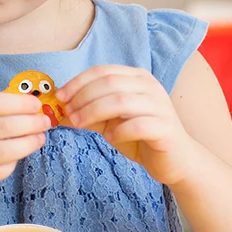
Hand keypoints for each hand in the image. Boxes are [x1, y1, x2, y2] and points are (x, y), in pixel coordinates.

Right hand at [0, 91, 49, 183]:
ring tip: (39, 138)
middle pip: (5, 127)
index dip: (22, 104)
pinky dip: (13, 163)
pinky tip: (19, 154)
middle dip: (32, 123)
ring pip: (5, 152)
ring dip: (28, 144)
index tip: (36, 104)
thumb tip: (27, 105)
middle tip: (45, 121)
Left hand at [57, 65, 193, 184]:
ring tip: (79, 124)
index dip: (78, 82)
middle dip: (83, 97)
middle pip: (109, 83)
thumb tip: (56, 111)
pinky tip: (110, 138)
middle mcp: (150, 86)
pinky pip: (138, 125)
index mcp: (136, 78)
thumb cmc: (139, 137)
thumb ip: (86, 113)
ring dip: (94, 112)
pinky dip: (120, 130)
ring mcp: (160, 106)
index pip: (102, 71)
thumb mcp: (108, 122)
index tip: (59, 97)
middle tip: (67, 113)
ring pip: (121, 101)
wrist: (175, 160)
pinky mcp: (166, 128)